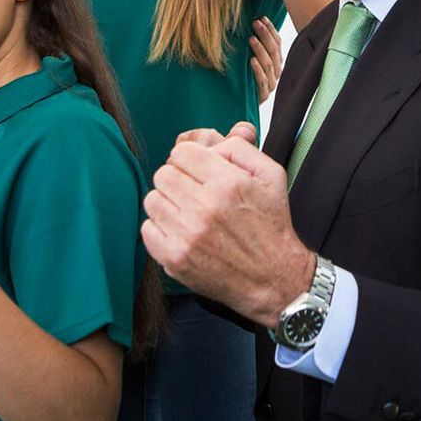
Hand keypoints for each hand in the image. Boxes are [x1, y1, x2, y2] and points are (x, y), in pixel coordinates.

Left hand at [143, 123, 314, 327]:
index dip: (190, 159)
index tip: (198, 171)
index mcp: (227, 184)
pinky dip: (161, 228)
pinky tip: (181, 232)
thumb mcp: (271, 176)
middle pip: (163, 174)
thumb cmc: (271, 225)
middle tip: (193, 192)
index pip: (181, 153)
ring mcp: (187, 236)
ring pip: (152, 200)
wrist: (273, 279)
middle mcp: (204, 208)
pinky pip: (147, 229)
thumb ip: (240, 148)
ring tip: (188, 212)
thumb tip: (212, 141)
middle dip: (177, 179)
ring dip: (167, 203)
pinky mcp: (174, 259)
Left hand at [249, 18, 283, 103]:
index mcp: (276, 61)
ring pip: (269, 64)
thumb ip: (254, 46)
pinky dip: (257, 70)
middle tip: (255, 23)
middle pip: (273, 51)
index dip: (271, 30)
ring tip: (251, 39)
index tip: (262, 17)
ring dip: (260, 50)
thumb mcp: (250, 60)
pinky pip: (262, 81)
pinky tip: (251, 61)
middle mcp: (276, 72)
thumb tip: (251, 23)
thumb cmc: (244, 77)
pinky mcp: (263, 95)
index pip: (277, 43)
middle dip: (265, 35)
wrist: (239, 104)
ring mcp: (271, 84)